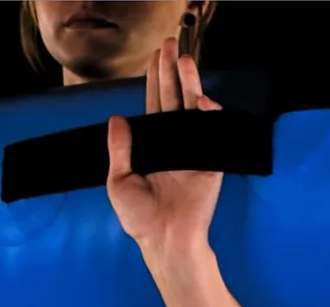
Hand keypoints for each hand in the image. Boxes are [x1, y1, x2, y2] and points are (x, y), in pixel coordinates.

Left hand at [106, 37, 223, 255]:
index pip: (154, 104)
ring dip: (190, 84)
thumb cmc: (139, 216)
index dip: (155, 81)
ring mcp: (193, 149)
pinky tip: (202, 99)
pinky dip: (209, 114)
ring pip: (193, 109)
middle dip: (172, 72)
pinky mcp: (211, 161)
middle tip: (170, 45)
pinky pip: (213, 132)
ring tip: (185, 60)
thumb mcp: (119, 180)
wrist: (165, 238)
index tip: (155, 57)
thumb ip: (119, 148)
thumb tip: (116, 118)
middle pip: (174, 99)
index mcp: (152, 144)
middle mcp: (173, 142)